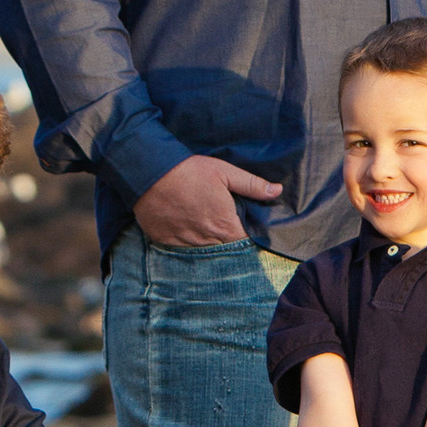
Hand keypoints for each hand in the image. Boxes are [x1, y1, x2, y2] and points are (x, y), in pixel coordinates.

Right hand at [135, 155, 282, 246]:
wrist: (149, 173)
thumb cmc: (189, 171)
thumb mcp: (224, 172)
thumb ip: (252, 185)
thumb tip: (277, 190)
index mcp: (225, 225)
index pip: (246, 245)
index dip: (250, 242)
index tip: (252, 237)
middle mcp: (206, 240)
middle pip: (226, 253)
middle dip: (231, 247)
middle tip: (231, 238)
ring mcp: (185, 243)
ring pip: (204, 255)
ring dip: (210, 249)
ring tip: (211, 238)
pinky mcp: (166, 242)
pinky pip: (182, 252)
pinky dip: (189, 247)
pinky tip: (189, 236)